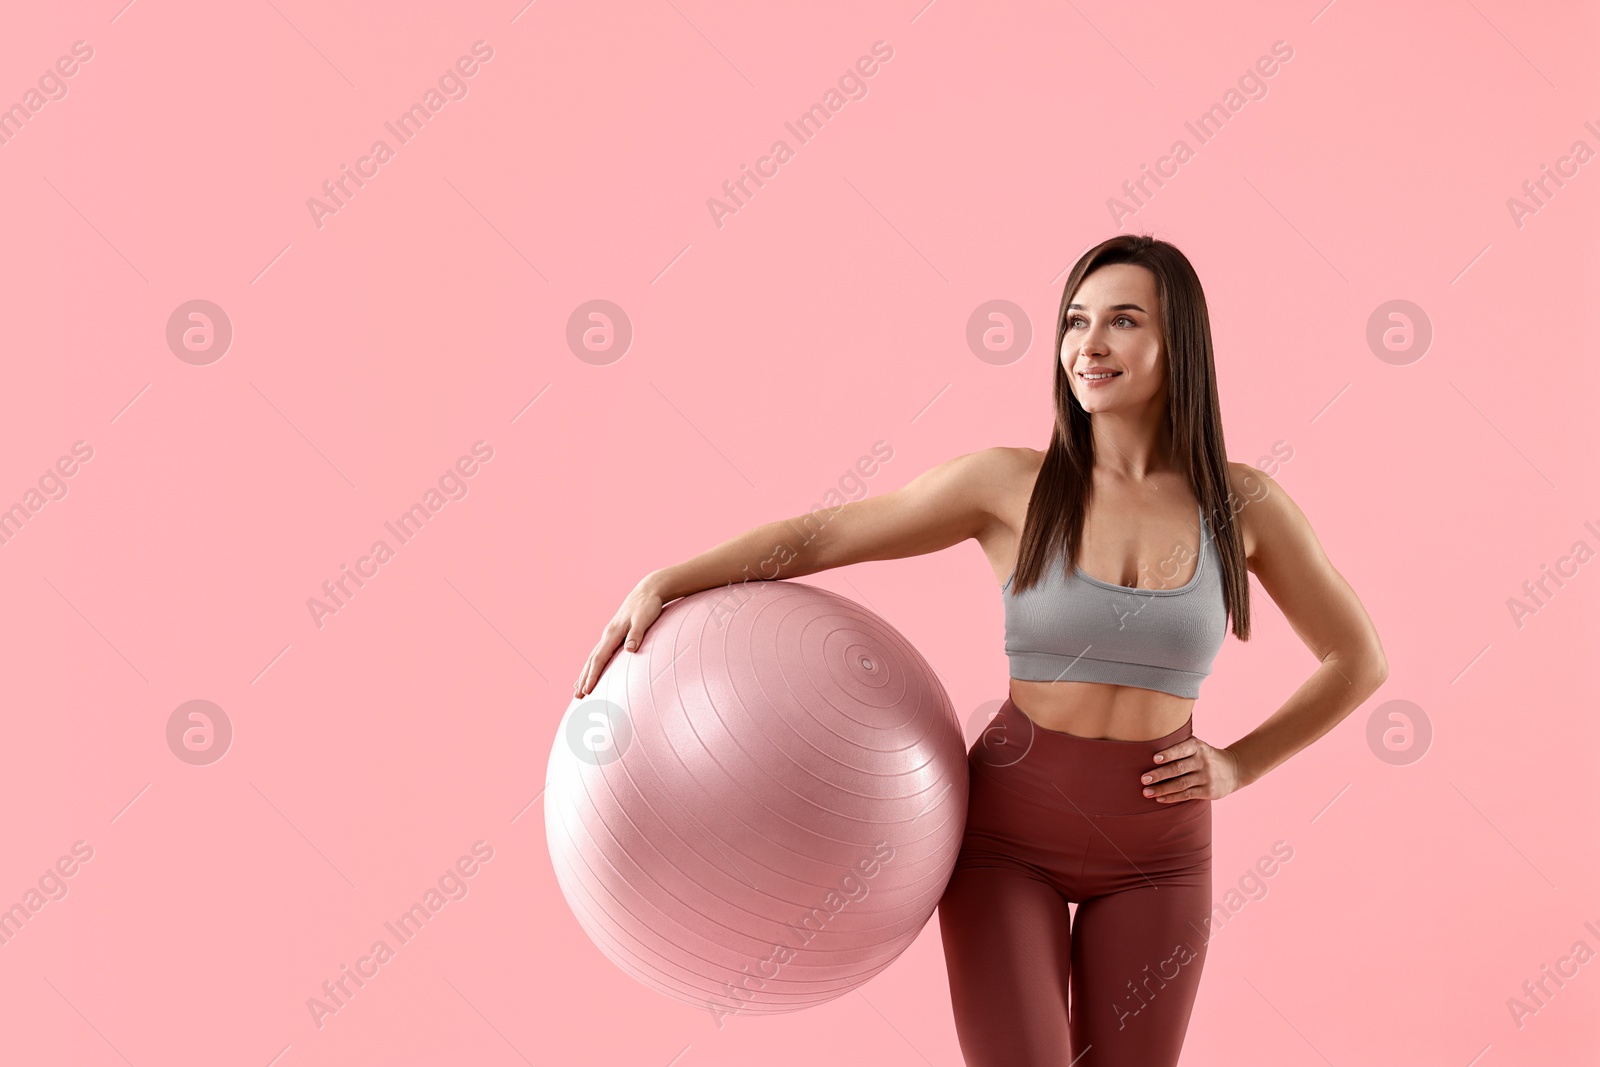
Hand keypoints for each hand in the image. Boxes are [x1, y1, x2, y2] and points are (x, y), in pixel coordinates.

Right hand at [573, 576, 667, 698]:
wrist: (648, 592)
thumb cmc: (648, 606)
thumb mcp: (644, 619)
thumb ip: (637, 634)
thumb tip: (630, 649)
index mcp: (612, 633)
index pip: (599, 658)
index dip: (592, 675)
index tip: (587, 690)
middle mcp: (607, 635)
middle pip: (591, 661)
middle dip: (583, 679)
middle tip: (577, 697)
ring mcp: (609, 635)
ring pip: (592, 658)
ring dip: (585, 674)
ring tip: (577, 689)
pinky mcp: (613, 635)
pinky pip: (599, 653)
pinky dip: (592, 665)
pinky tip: (591, 671)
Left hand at [1139, 736, 1244, 802]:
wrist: (1233, 769)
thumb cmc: (1204, 755)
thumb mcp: (1197, 745)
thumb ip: (1179, 745)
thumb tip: (1148, 744)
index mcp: (1197, 747)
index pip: (1182, 749)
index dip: (1169, 754)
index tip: (1154, 759)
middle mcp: (1202, 761)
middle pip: (1178, 769)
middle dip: (1159, 774)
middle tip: (1143, 779)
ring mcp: (1206, 777)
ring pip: (1181, 784)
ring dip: (1162, 789)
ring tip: (1146, 792)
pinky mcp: (1208, 791)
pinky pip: (1187, 795)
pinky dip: (1172, 797)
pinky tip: (1159, 798)